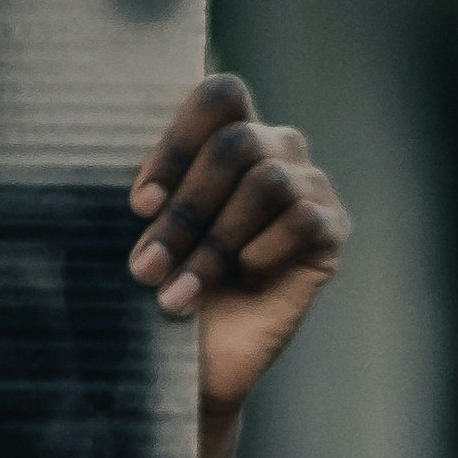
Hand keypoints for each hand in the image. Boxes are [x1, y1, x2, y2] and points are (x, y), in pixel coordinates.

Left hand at [124, 76, 349, 417]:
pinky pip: (301, 220)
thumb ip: (145, 187)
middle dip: (184, 211)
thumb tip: (126, 161)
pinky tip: (244, 278)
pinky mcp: (331, 229)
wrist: (191, 361)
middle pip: (236, 143)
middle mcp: (273, 148)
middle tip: (145, 267)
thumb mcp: (138, 230)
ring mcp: (308, 185)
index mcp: (224, 133)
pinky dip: (261, 252)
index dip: (177, 143)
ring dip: (212, 244)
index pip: (220, 96)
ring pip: (266, 183)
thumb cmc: (157, 283)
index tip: (138, 206)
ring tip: (176, 294)